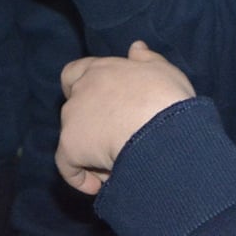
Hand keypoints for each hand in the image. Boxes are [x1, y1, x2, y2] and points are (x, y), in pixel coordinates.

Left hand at [56, 42, 194, 194]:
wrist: (163, 130)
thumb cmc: (168, 99)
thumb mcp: (163, 71)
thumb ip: (146, 60)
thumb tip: (135, 48)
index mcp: (101, 69)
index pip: (74, 73)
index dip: (80, 89)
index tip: (96, 105)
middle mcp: (81, 90)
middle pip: (75, 109)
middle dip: (92, 127)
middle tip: (118, 142)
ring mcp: (73, 117)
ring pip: (74, 138)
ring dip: (92, 152)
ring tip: (122, 166)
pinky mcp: (71, 146)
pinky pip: (68, 167)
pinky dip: (80, 178)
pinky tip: (100, 187)